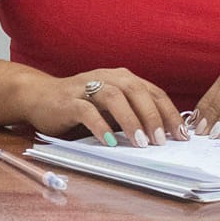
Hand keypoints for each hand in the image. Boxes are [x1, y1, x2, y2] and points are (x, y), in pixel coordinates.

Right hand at [19, 68, 185, 144]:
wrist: (38, 97)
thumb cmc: (79, 106)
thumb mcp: (110, 108)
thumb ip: (131, 115)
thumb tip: (162, 136)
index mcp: (121, 78)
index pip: (153, 92)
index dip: (169, 113)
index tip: (182, 135)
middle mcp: (106, 77)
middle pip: (136, 91)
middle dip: (153, 116)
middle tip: (162, 141)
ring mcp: (85, 87)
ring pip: (113, 97)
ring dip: (130, 120)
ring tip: (141, 143)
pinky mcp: (67, 101)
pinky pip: (86, 111)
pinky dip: (100, 126)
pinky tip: (110, 142)